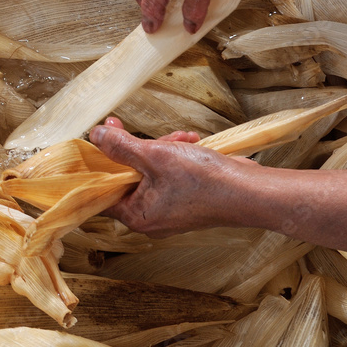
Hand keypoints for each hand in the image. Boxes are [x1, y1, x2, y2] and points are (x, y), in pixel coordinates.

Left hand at [88, 117, 255, 236]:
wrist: (251, 192)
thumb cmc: (204, 180)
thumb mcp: (154, 155)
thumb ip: (121, 146)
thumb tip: (95, 136)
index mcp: (136, 215)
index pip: (102, 190)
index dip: (98, 162)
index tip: (99, 139)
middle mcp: (150, 218)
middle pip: (127, 177)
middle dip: (134, 149)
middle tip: (130, 127)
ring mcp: (170, 211)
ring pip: (151, 173)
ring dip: (161, 149)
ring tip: (180, 137)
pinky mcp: (187, 201)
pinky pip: (170, 176)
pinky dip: (176, 157)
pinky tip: (191, 143)